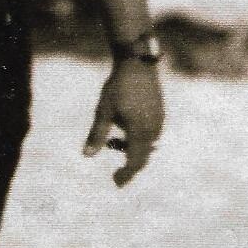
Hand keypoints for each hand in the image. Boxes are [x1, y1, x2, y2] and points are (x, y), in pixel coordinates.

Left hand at [83, 61, 163, 186]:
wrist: (138, 64)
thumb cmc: (118, 87)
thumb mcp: (103, 111)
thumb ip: (96, 135)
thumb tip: (86, 156)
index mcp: (139, 132)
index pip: (134, 162)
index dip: (125, 175)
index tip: (116, 183)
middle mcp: (153, 130)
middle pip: (143, 158)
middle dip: (130, 168)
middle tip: (116, 176)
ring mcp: (159, 122)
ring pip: (148, 147)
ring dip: (132, 151)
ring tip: (113, 141)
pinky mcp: (160, 114)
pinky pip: (151, 136)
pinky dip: (139, 140)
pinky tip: (125, 128)